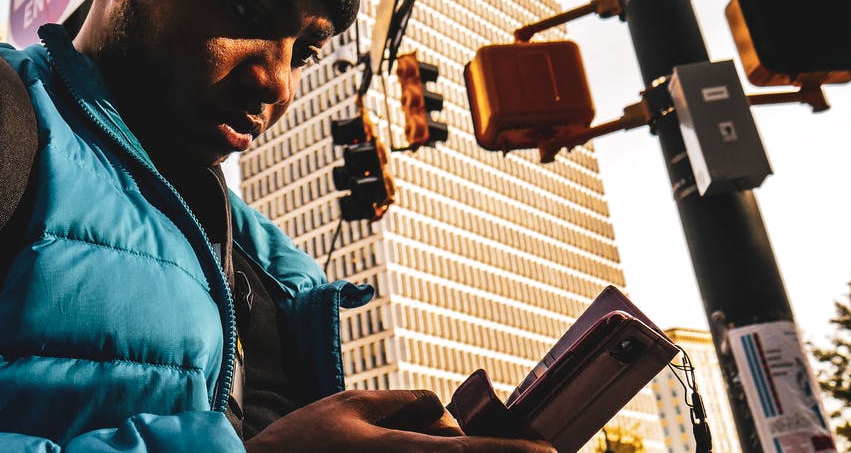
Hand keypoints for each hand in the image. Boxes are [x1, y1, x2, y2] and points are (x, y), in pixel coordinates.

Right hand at [245, 389, 554, 452]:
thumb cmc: (301, 444)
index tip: (549, 452)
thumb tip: (444, 416)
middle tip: (498, 441)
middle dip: (473, 449)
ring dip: (439, 449)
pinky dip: (418, 451)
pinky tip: (380, 442)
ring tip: (400, 439)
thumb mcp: (353, 403)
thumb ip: (407, 402)